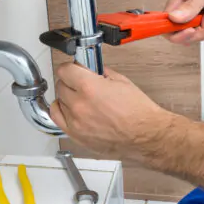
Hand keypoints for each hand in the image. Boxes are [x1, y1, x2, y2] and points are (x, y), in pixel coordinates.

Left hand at [49, 63, 173, 160]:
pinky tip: (70, 109)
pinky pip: (58, 119)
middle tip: (81, 83)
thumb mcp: (121, 81)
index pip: (64, 70)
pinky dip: (62, 111)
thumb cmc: (138, 113)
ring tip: (80, 98)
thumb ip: (101, 73)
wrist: (146, 136)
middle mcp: (79, 105)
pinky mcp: (77, 136)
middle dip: (70, 81)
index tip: (74, 68)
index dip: (70, 67)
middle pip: (61, 85)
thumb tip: (90, 69)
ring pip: (59, 102)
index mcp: (89, 88)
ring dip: (67, 97)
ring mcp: (76, 122)